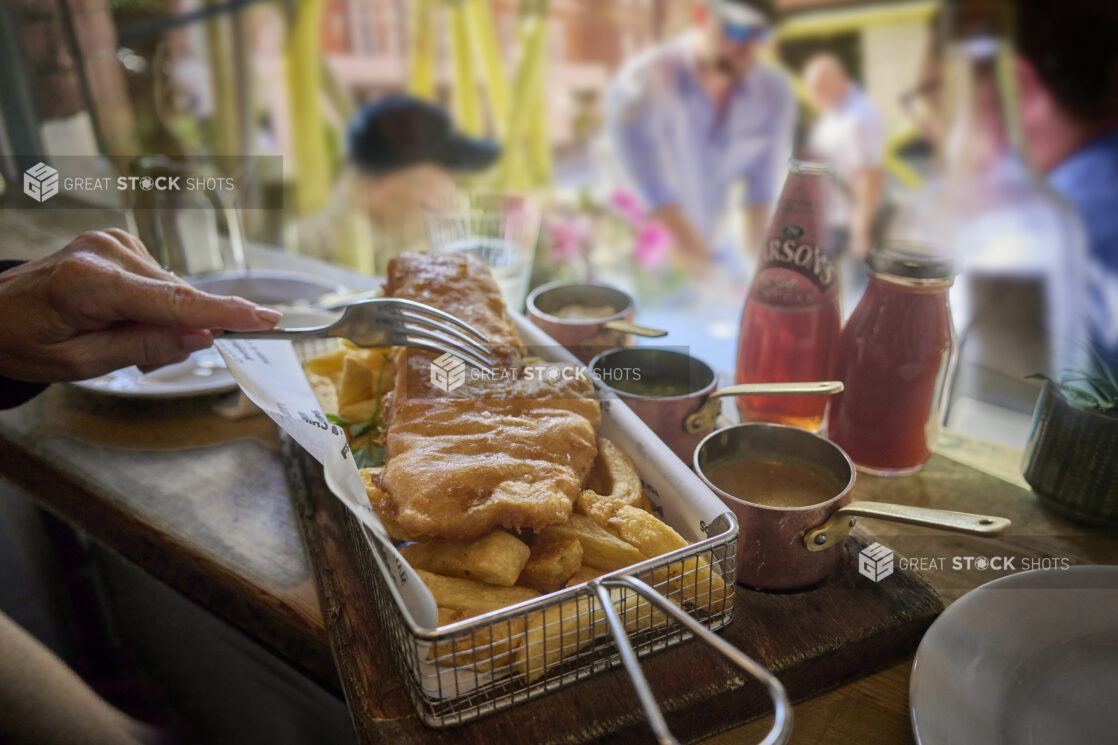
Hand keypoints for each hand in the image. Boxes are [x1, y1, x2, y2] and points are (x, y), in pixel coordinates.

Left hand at [0, 229, 280, 382]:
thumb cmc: (23, 341)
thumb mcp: (80, 363)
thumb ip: (144, 347)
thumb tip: (202, 337)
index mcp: (90, 284)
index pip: (174, 302)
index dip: (225, 313)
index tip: (267, 320)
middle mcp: (106, 252)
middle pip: (176, 298)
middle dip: (178, 332)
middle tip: (144, 361)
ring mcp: (112, 242)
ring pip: (170, 292)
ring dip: (162, 321)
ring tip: (118, 338)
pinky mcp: (117, 242)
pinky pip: (158, 281)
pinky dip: (152, 305)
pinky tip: (122, 317)